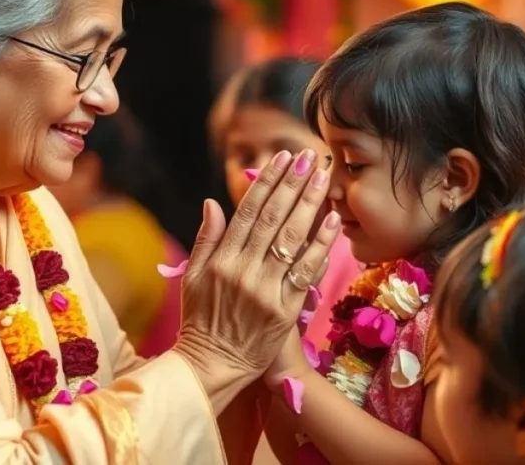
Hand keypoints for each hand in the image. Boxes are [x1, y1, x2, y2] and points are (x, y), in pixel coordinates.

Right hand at [172, 149, 338, 394]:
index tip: (283, 158)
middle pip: (275, 218)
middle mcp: (244, 271)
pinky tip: (333, 220)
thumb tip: (213, 202)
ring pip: (293, 239)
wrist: (212, 367)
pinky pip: (307, 271)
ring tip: (324, 176)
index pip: (248, 211)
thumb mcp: (191, 279)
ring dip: (311, 204)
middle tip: (310, 156)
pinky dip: (321, 244)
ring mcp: (267, 291)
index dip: (268, 182)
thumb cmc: (200, 321)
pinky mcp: (286, 311)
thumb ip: (205, 239)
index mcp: (221, 260)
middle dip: (293, 183)